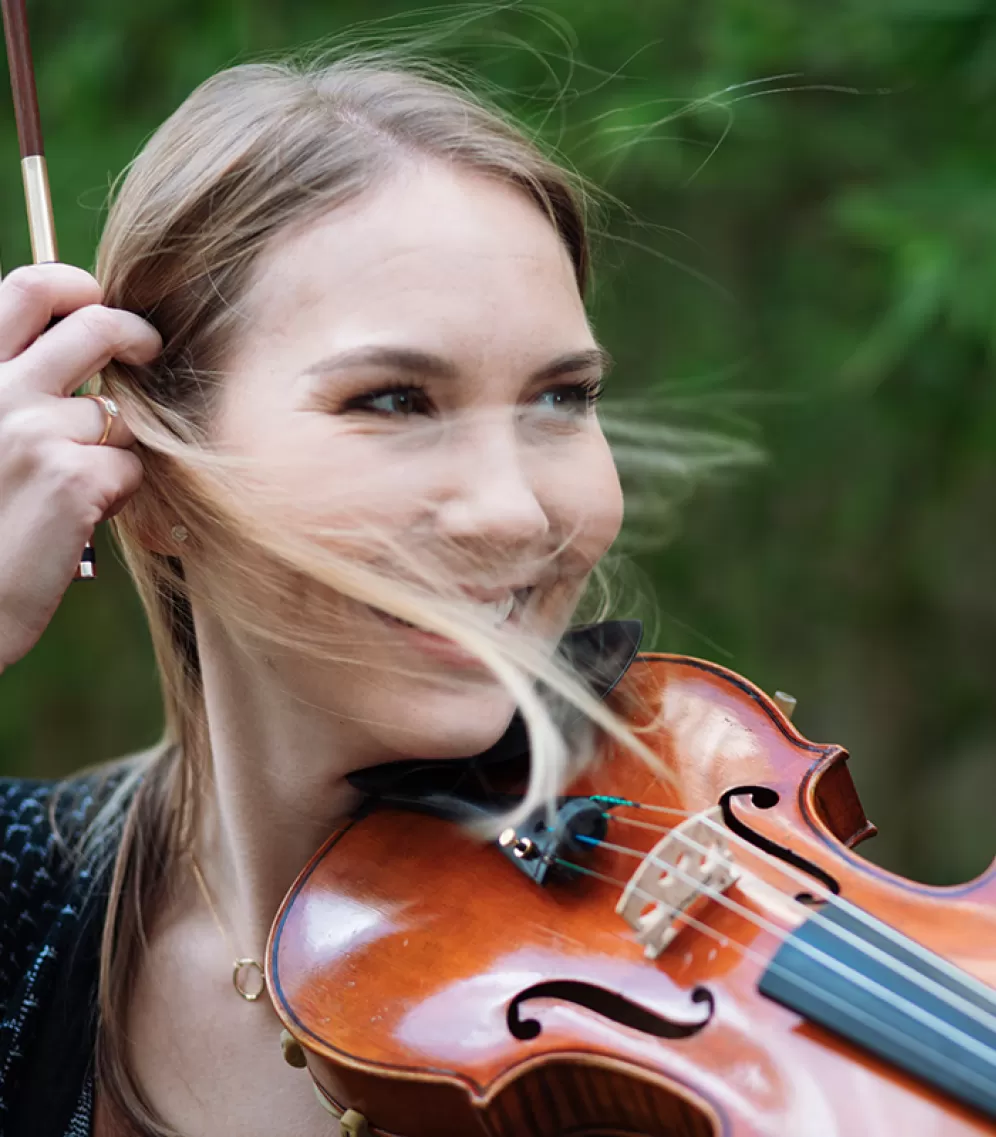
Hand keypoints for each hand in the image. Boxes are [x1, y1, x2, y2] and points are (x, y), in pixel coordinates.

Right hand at [0, 263, 161, 670]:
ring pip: (122, 413)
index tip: (97, 301)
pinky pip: (132, 466)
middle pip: (98, 327)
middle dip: (138, 334)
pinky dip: (120, 492)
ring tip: (85, 483)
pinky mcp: (71, 478)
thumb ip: (9, 392)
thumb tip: (76, 354)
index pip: (28, 288)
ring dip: (118, 445)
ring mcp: (34, 430)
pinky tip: (85, 517)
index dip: (76, 286)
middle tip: (150, 350)